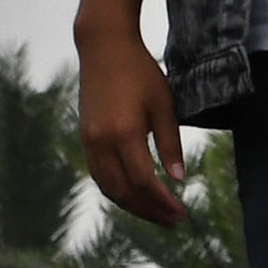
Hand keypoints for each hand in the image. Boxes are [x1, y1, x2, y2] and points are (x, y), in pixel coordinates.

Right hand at [76, 23, 186, 227]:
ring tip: (156, 213)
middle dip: (150, 211)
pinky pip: (99, 175)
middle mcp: (102, 141)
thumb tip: (179, 179)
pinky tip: (134, 193)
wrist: (103, 47)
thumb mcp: (164, 104)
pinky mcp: (85, 137)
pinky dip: (117, 191)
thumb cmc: (140, 71)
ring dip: (133, 206)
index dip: (164, 203)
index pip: (145, 182)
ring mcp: (89, 140)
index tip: (182, 214)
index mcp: (124, 133)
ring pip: (109, 188)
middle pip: (125, 192)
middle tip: (173, 221)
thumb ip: (170, 143)